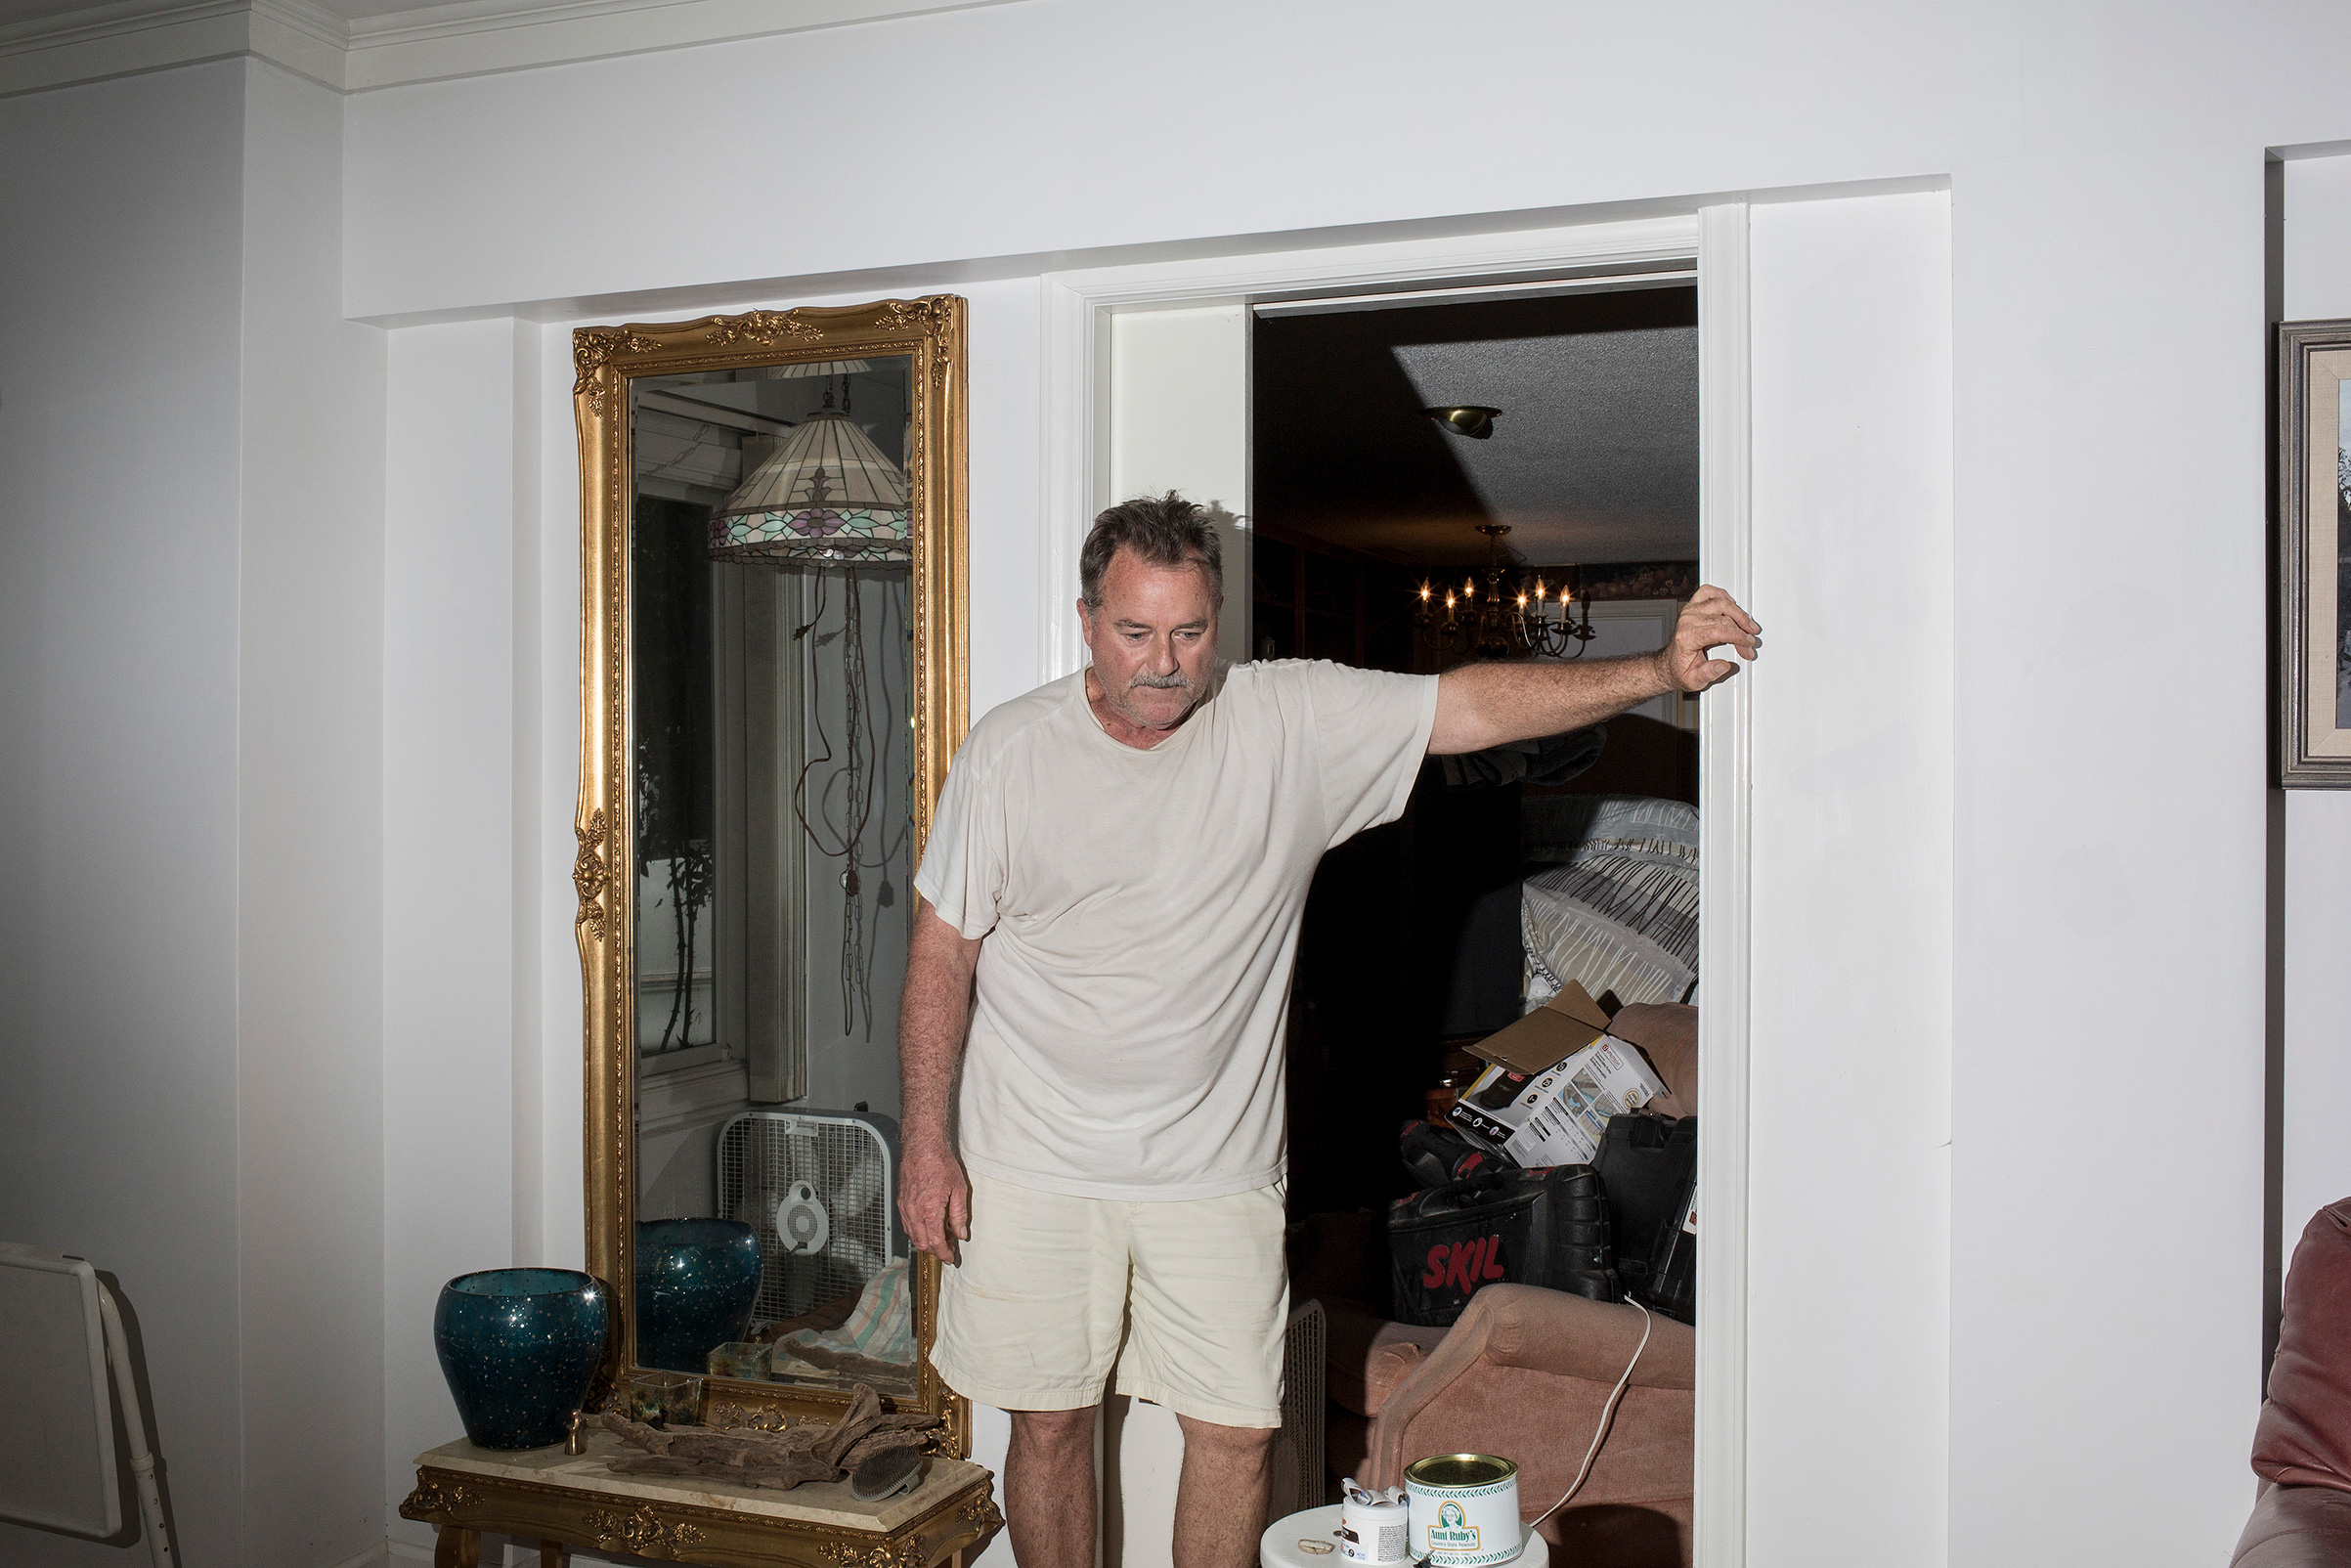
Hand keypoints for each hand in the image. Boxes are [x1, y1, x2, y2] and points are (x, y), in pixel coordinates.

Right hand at [898, 1137, 970, 1264]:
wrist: (922, 1147)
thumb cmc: (940, 1164)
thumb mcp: (958, 1189)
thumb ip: (959, 1215)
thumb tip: (960, 1233)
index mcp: (929, 1210)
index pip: (935, 1242)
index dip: (944, 1254)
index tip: (950, 1258)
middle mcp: (914, 1211)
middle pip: (922, 1243)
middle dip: (936, 1250)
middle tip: (949, 1247)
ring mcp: (905, 1207)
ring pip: (913, 1235)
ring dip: (926, 1241)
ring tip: (942, 1235)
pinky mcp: (901, 1202)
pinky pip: (907, 1224)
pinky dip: (917, 1231)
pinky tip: (928, 1225)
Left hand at [1657, 585, 1761, 692]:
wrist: (1670, 664)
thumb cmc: (1682, 670)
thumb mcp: (1693, 681)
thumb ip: (1708, 674)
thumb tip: (1723, 666)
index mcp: (1686, 637)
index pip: (1718, 631)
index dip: (1737, 637)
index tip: (1748, 644)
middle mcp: (1687, 621)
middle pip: (1723, 618)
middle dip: (1742, 631)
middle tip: (1749, 643)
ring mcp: (1689, 611)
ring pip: (1720, 603)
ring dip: (1738, 613)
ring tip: (1748, 626)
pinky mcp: (1692, 606)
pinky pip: (1708, 592)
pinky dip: (1723, 596)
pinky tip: (1733, 606)